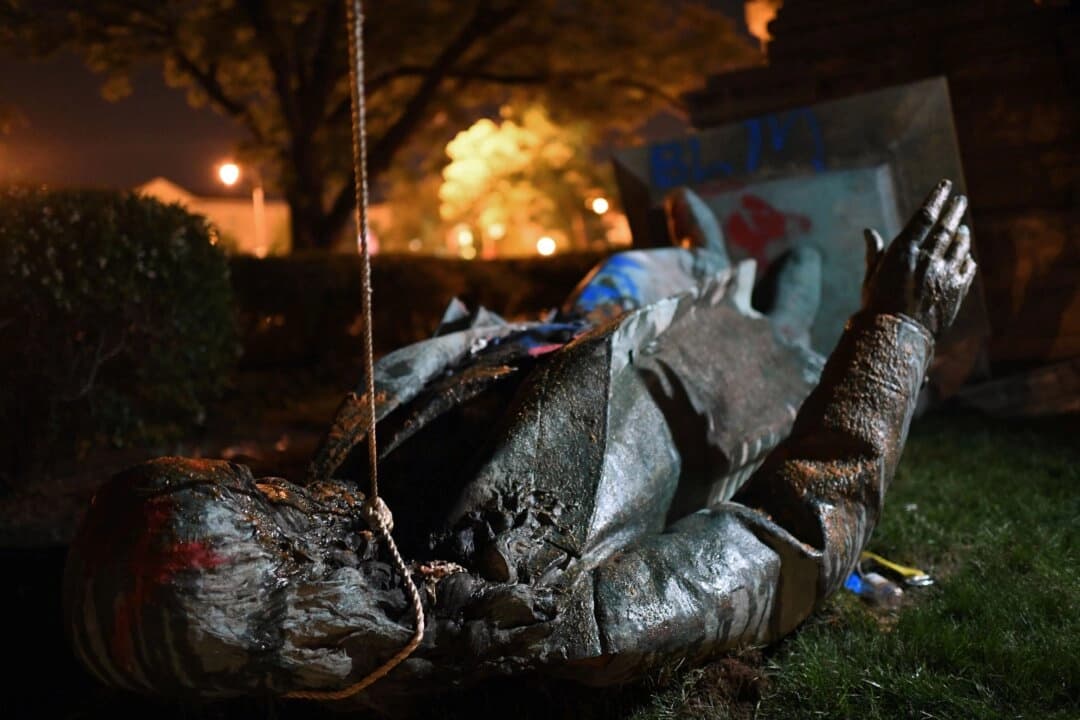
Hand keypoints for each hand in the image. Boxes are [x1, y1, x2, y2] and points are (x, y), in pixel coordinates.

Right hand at [862, 179, 976, 336]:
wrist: (895, 337)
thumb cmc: (877, 307)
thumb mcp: (871, 277)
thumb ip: (875, 253)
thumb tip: (868, 231)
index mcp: (904, 251)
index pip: (925, 216)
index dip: (936, 198)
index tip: (945, 185)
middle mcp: (927, 258)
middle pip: (946, 227)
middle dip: (954, 211)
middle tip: (960, 200)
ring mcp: (944, 274)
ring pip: (959, 247)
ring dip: (962, 235)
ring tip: (963, 228)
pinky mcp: (956, 291)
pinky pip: (966, 269)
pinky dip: (966, 259)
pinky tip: (966, 256)